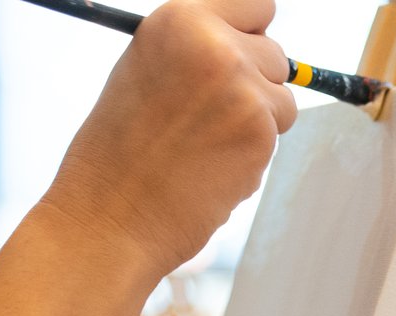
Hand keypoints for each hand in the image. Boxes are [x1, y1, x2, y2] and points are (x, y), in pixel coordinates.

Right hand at [42, 0, 295, 284]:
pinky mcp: (261, 132)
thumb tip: (253, 41)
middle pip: (275, 53)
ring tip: (205, 142)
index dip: (251, 35)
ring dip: (258, 121)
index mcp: (179, 19)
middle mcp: (214, 44)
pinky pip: (276, 135)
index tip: (239, 57)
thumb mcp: (148, 70)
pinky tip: (210, 166)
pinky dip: (252, 153)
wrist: (110, 215)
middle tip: (206, 117)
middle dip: (254, 84)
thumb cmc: (121, 150)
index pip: (257, 5)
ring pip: (284, 99)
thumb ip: (197, 49)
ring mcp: (242, 88)